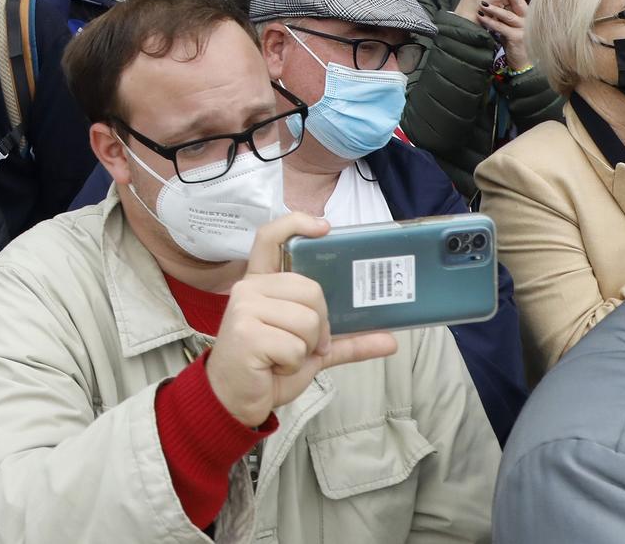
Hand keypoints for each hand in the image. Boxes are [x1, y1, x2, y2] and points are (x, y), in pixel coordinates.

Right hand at [204, 213, 397, 427]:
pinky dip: (294, 363)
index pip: (270, 238)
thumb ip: (345, 341)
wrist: (235, 400)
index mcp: (262, 284)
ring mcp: (245, 308)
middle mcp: (249, 289)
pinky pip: (295, 346)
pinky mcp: (246, 332)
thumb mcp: (310, 351)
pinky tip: (273, 365)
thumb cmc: (268, 368)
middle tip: (307, 345)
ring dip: (306, 349)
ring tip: (284, 356)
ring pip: (307, 320)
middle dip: (320, 325)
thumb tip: (390, 341)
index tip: (325, 228)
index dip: (296, 224)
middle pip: (311, 290)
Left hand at [478, 0, 529, 70]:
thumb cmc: (516, 43)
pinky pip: (502, 28)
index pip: (520, 0)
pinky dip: (491, 22)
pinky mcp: (517, 38)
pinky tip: (482, 17)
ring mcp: (524, 29)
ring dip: (494, 8)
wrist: (524, 63)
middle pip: (518, 4)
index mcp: (528, 16)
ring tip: (482, 2)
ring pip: (508, 15)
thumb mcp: (512, 26)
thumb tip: (499, 1)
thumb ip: (509, 14)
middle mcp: (528, 20)